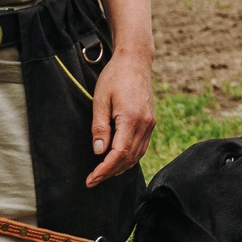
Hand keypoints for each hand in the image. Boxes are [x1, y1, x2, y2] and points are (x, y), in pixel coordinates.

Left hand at [86, 47, 155, 186]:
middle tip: (92, 180)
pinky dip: (129, 159)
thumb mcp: (100, 99)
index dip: (104, 170)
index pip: (119, 154)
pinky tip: (117, 161)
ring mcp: (150, 124)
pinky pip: (141, 148)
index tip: (91, 179)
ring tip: (102, 174)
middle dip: (110, 173)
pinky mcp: (150, 123)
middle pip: (128, 159)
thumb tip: (99, 152)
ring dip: (119, 168)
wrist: (135, 61)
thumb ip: (99, 126)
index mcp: (131, 119)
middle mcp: (144, 125)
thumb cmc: (114, 77)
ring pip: (136, 156)